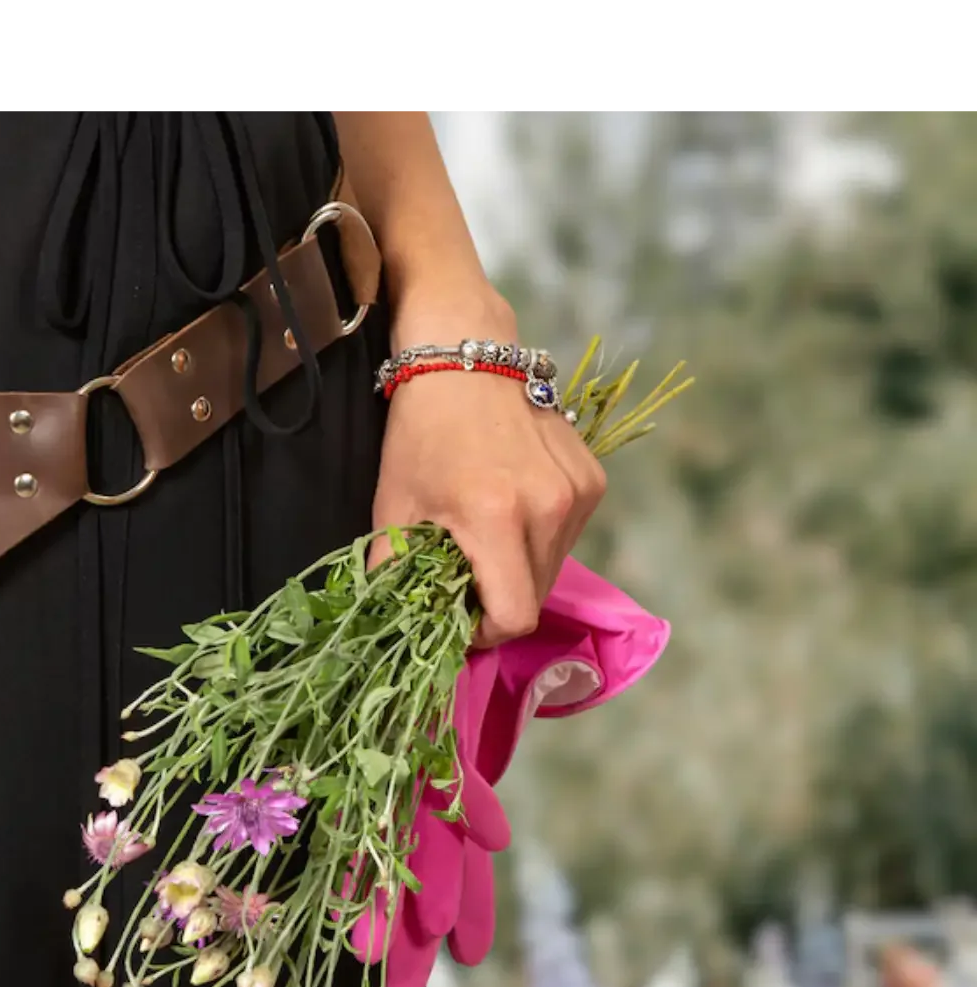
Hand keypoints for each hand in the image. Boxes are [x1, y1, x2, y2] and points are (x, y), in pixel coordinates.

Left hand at [369, 313, 606, 647]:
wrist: (464, 355)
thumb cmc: (420, 433)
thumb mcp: (393, 506)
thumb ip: (395, 573)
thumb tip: (395, 624)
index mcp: (497, 518)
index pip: (514, 616)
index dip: (485, 631)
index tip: (458, 617)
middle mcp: (550, 507)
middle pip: (536, 596)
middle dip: (499, 601)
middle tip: (463, 579)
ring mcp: (579, 493)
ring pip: (554, 568)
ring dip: (520, 571)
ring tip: (484, 540)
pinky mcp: (593, 480)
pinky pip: (569, 537)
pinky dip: (539, 540)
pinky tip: (511, 509)